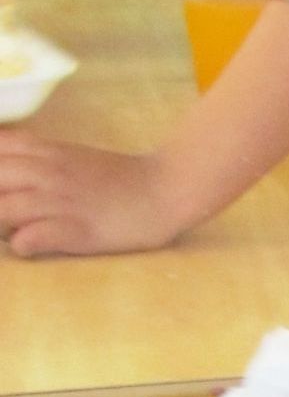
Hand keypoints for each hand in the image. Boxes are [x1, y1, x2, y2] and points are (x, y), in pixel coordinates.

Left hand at [0, 135, 185, 256]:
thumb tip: (6, 175)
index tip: (7, 192)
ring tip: (12, 234)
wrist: (164, 191)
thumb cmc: (117, 180)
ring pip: (2, 211)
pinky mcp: (77, 230)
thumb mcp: (67, 156)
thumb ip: (33, 158)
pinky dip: (22, 244)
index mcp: (40, 152)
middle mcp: (44, 173)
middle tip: (7, 218)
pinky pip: (30, 238)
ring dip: (0, 226)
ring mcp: (60, 201)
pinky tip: (30, 245)